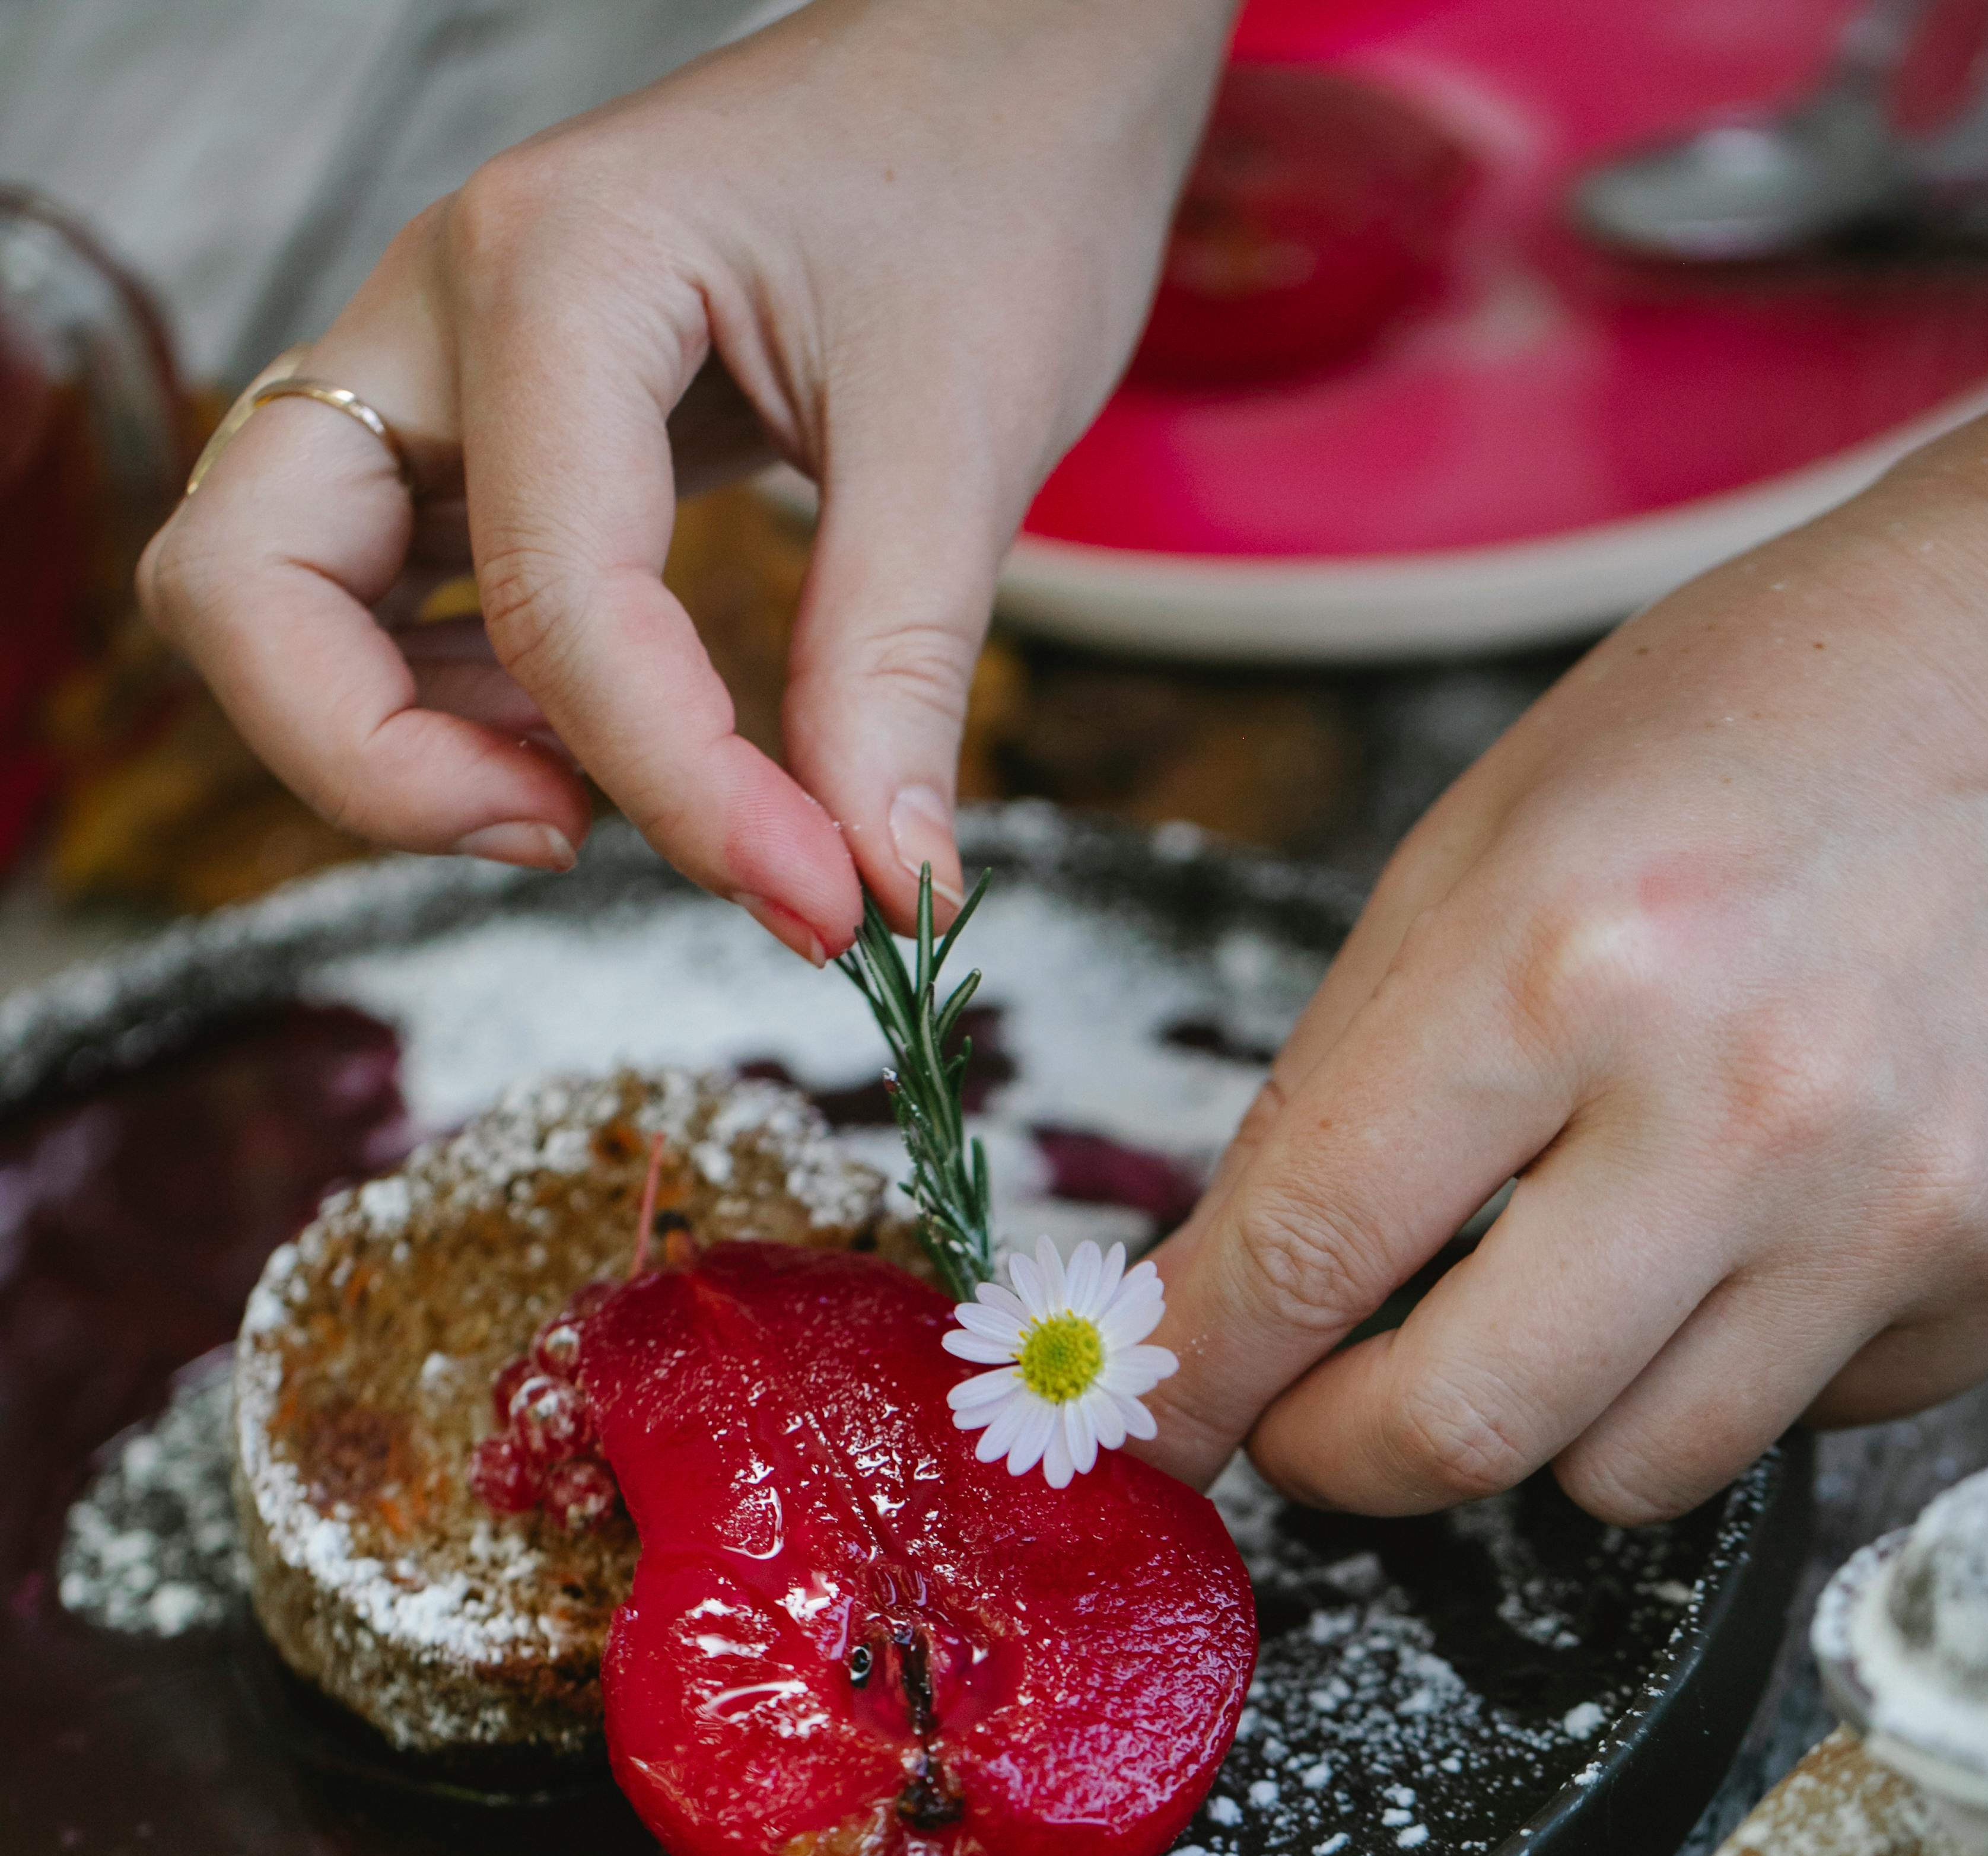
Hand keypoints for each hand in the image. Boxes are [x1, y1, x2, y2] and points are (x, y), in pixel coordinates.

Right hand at [137, 0, 1230, 953]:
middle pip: (247, 590)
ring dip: (391, 744)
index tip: (820, 897)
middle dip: (378, 767)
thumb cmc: (984, 177)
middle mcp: (438, 311)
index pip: (551, 603)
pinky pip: (356, 600)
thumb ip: (896, 676)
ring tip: (590, 795)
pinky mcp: (460, 429)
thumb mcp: (967, 432)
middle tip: (574, 835)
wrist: (997, 60)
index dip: (679, 791)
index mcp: (558, 266)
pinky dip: (438, 705)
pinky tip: (585, 740)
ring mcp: (428, 370)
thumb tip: (883, 888)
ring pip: (265, 603)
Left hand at [1151, 421, 1987, 1522]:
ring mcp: (1890, 1208)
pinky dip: (1722, 1362)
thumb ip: (1341, 1083)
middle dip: (1338, 1457)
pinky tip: (1740, 1227)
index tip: (1149, 1422)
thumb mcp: (1482, 845)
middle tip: (1306, 1418)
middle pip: (1460, 1432)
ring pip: (1625, 1472)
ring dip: (1546, 1415)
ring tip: (1560, 1278)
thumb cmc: (1753, 725)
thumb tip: (1233, 1293)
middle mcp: (1740, 1107)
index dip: (1197, 1378)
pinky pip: (1790, 1422)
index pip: (1307, 1257)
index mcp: (1564, 963)